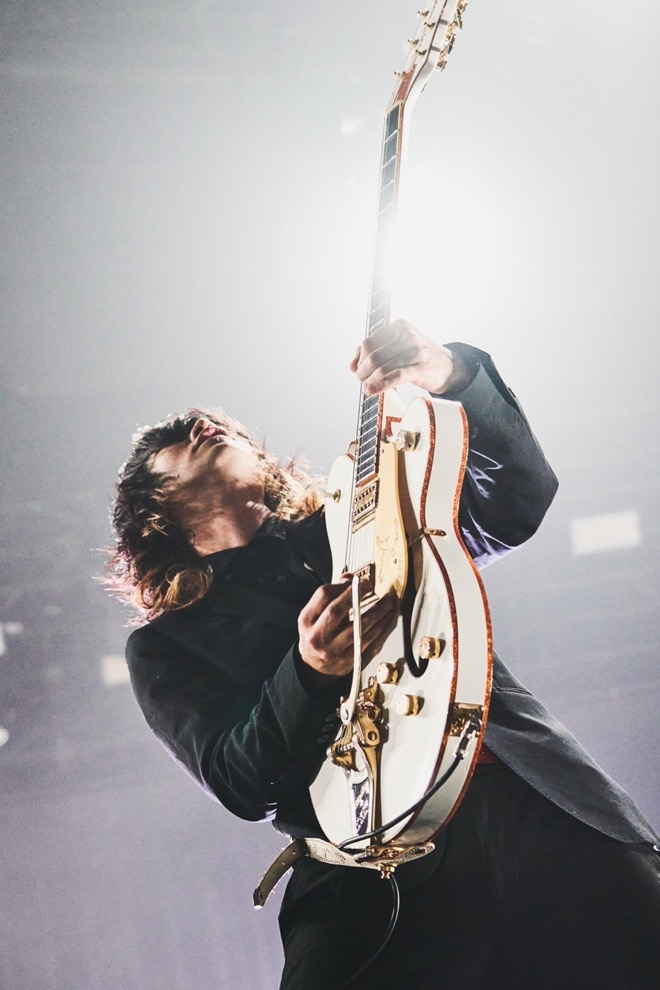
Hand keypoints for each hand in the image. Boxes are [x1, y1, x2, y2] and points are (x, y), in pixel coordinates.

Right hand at [298, 577, 397, 679]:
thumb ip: (331, 595)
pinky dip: (379, 627)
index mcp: (307, 620)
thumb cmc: (317, 634)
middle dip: (356, 596)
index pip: (323, 596)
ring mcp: (332, 650)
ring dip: (375, 612)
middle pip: (336, 611)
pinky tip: (386, 618)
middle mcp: (316, 635)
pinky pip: (366, 640)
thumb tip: (350, 579)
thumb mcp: (315, 614)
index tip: (358, 580)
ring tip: (387, 602)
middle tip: (370, 586)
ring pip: (356, 628)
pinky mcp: (347, 660)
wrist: (313, 665)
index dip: (342, 585)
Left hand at [349, 319, 469, 395]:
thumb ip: (376, 351)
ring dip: (369, 380)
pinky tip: (373, 390)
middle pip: (373, 355)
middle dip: (363, 371)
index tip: (356, 370)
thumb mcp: (400, 347)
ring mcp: (415, 350)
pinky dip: (379, 385)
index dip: (359, 358)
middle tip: (362, 381)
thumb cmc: (421, 357)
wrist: (449, 368)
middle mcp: (407, 335)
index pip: (370, 343)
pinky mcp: (420, 367)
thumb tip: (352, 365)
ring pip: (381, 367)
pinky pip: (393, 376)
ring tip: (367, 388)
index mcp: (399, 327)